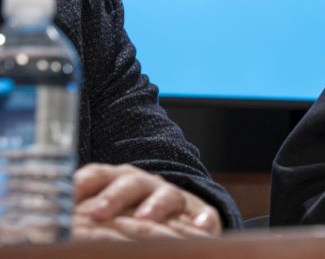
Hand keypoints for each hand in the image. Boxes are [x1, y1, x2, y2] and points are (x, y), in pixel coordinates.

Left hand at [74, 164, 220, 238]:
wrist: (177, 211)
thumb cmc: (130, 213)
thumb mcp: (105, 209)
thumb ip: (83, 210)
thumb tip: (43, 221)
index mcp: (116, 181)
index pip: (96, 174)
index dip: (80, 183)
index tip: (65, 195)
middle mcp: (143, 184)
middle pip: (128, 183)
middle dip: (112, 197)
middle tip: (96, 213)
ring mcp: (172, 196)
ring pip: (165, 194)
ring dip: (155, 205)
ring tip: (145, 218)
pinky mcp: (197, 212)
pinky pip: (203, 213)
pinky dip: (203, 220)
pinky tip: (202, 229)